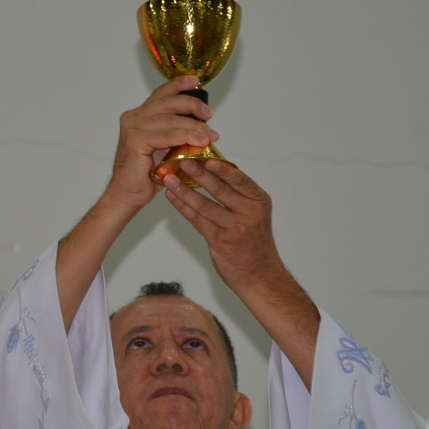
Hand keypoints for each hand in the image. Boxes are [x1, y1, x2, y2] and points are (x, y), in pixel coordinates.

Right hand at [103, 76, 218, 212]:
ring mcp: (132, 127)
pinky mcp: (135, 140)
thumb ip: (177, 134)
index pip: (161, 94)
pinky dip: (186, 137)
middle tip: (209, 114)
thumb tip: (203, 127)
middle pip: (167, 102)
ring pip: (170, 120)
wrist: (127, 195)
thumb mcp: (165, 148)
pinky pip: (167, 135)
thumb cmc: (146, 175)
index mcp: (139, 116)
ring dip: (194, 127)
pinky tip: (199, 141)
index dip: (179, 84)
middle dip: (191, 105)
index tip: (196, 81)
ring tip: (210, 135)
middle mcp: (133, 117)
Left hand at [165, 158, 320, 389]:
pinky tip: (172, 197)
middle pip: (220, 188)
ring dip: (184, 190)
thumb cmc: (253, 240)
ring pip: (204, 204)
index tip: (204, 154)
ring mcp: (235, 227)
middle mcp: (249, 212)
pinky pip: (197, 220)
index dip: (220, 166)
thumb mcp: (254, 213)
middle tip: (181, 160)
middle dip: (198, 173)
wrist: (259, 274)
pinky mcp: (220, 241)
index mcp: (259, 200)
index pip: (238, 178)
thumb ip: (237, 193)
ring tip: (169, 177)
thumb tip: (215, 167)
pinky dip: (183, 207)